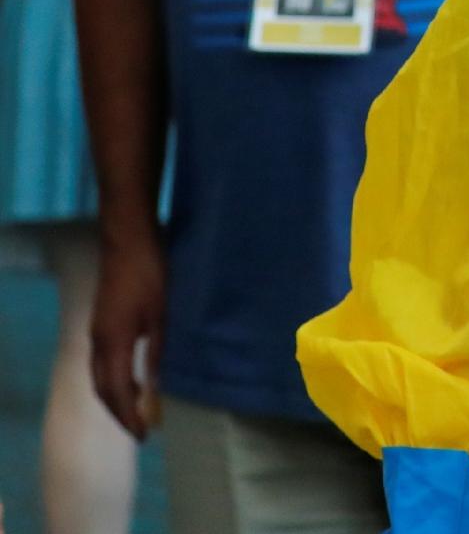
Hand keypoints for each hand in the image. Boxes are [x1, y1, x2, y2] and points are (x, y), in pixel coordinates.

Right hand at [91, 229, 165, 439]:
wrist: (129, 241)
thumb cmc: (150, 274)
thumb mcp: (162, 314)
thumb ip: (158, 351)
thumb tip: (157, 387)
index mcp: (112, 343)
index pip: (117, 392)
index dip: (129, 416)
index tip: (143, 435)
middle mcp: (98, 342)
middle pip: (103, 388)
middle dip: (120, 412)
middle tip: (140, 430)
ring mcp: (97, 331)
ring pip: (101, 376)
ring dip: (117, 396)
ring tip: (138, 410)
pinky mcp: (102, 322)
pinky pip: (104, 362)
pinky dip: (116, 378)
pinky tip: (135, 379)